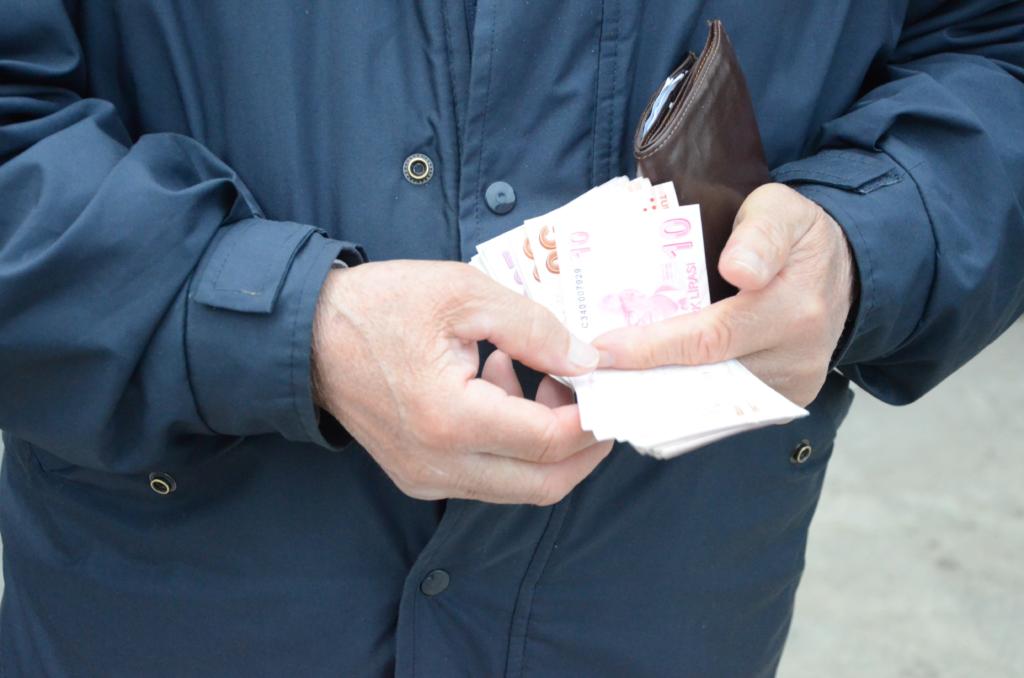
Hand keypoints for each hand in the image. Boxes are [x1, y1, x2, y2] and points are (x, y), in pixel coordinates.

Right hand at [312, 260, 611, 504]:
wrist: (307, 336)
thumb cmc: (381, 305)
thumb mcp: (464, 293)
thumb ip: (535, 328)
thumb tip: (589, 362)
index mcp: (450, 418)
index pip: (550, 441)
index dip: (592, 415)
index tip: (605, 380)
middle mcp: (439, 464)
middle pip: (546, 484)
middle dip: (585, 444)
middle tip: (591, 394)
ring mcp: (427, 478)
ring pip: (521, 488)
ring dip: (548, 442)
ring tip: (528, 373)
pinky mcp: (420, 478)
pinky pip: (490, 479)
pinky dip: (513, 445)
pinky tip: (496, 386)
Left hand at [592, 183, 854, 406]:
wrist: (845, 272)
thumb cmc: (797, 236)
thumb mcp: (781, 211)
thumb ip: (760, 234)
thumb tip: (739, 269)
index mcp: (793, 306)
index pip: (710, 337)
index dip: (652, 348)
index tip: (602, 349)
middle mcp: (796, 355)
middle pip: (706, 376)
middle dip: (644, 376)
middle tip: (590, 372)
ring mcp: (792, 385)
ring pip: (713, 400)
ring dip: (659, 392)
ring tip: (609, 381)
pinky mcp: (785, 401)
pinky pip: (727, 407)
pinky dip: (686, 399)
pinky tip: (648, 385)